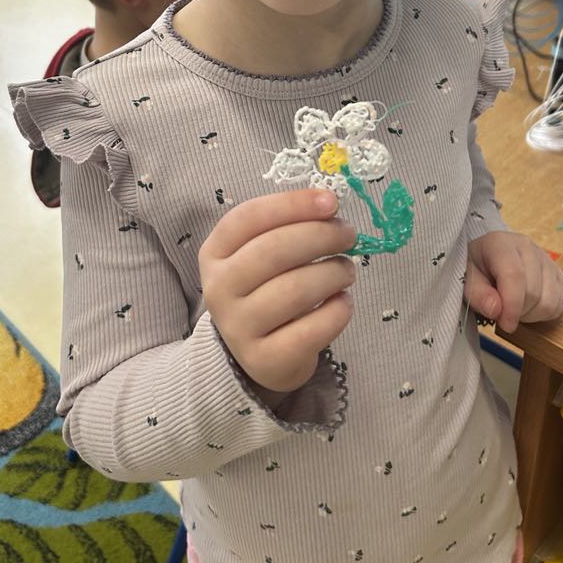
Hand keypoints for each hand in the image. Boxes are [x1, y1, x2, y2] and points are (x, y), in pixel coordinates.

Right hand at [199, 189, 355, 394]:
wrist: (258, 352)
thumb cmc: (266, 289)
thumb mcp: (262, 254)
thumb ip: (287, 227)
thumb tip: (328, 206)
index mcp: (215, 253)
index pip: (249, 218)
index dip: (292, 205)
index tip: (330, 202)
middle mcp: (218, 289)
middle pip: (272, 251)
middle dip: (320, 236)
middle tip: (348, 235)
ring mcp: (238, 328)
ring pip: (294, 290)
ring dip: (332, 272)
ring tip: (346, 270)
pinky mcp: (264, 360)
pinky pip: (310, 330)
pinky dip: (337, 311)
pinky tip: (343, 302)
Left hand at [464, 231, 562, 333]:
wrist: (486, 257)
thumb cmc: (476, 268)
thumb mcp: (466, 280)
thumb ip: (478, 295)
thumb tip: (496, 310)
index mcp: (501, 244)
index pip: (514, 276)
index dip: (511, 306)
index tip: (505, 325)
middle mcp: (527, 247)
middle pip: (533, 291)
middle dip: (518, 312)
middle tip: (502, 313)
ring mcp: (546, 259)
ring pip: (550, 300)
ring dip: (532, 314)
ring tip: (515, 309)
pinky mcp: (557, 273)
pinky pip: (560, 302)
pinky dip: (545, 313)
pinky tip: (528, 307)